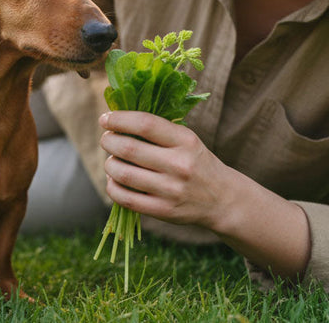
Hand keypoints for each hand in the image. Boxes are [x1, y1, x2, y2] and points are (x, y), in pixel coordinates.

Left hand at [98, 110, 230, 229]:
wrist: (222, 199)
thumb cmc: (197, 163)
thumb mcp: (188, 140)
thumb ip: (158, 130)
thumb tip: (117, 119)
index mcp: (186, 141)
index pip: (146, 124)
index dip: (120, 119)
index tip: (105, 118)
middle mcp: (179, 165)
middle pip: (129, 148)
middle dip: (109, 141)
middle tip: (107, 139)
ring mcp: (171, 190)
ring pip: (123, 174)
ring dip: (109, 164)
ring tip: (111, 160)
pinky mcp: (163, 210)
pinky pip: (125, 198)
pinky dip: (112, 187)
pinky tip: (114, 180)